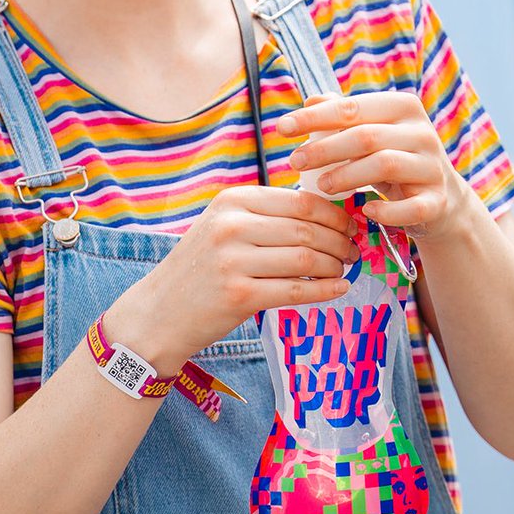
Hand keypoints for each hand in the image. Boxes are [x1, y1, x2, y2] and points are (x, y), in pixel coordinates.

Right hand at [105, 185, 358, 372]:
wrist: (160, 312)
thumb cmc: (199, 269)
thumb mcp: (222, 226)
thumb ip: (264, 215)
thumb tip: (325, 212)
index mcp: (232, 201)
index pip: (300, 201)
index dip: (334, 214)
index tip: (349, 226)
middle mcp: (231, 226)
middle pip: (307, 229)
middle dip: (340, 241)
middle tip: (353, 251)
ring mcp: (234, 261)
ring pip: (307, 259)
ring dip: (335, 265)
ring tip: (344, 270)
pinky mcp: (240, 295)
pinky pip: (298, 290)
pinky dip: (326, 290)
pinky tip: (338, 289)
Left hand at [281, 92, 473, 240]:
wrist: (441, 200)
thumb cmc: (394, 161)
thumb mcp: (370, 134)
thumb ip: (343, 117)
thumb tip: (310, 100)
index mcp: (402, 107)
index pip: (352, 107)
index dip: (314, 117)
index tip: (281, 127)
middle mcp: (422, 132)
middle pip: (365, 136)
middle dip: (324, 149)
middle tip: (294, 162)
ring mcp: (433, 167)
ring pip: (384, 164)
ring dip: (346, 176)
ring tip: (320, 186)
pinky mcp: (437, 201)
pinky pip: (410, 207)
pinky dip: (385, 211)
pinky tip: (366, 211)